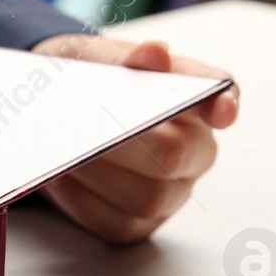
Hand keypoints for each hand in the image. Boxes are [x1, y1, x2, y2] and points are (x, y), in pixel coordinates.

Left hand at [28, 34, 238, 243]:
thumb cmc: (90, 83)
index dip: (222, 105)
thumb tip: (155, 52)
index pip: (222, 98)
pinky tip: (58, 177)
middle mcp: (193, 151)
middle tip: (88, 127)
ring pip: (147, 198)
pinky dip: (80, 201)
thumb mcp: (100, 61)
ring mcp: (169, 192)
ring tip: (62, 151)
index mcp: (194, 102)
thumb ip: (128, 58)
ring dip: (98, 174)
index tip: (220, 109)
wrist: (53, 111)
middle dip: (129, 142)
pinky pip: (114, 223)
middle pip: (176, 156)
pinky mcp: (135, 221)